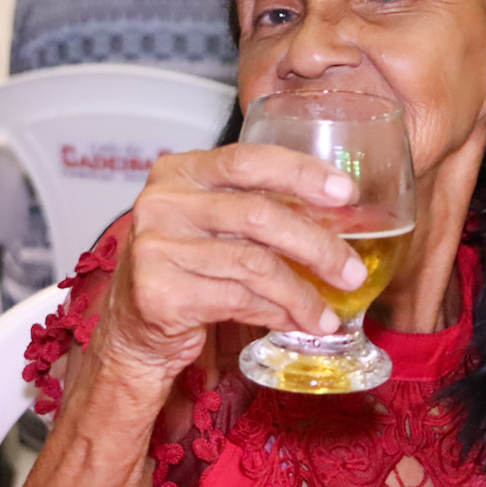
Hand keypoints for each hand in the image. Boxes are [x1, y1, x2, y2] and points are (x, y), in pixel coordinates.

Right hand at [93, 144, 362, 399]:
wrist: (132, 326)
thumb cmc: (184, 267)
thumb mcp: (211, 223)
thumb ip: (256, 208)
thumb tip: (341, 218)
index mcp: (179, 171)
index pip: (247, 160)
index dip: (301, 173)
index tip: (345, 193)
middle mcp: (162, 203)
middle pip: (257, 214)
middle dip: (316, 244)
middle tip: (352, 269)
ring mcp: (157, 248)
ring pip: (253, 265)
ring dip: (302, 294)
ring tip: (327, 314)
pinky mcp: (160, 293)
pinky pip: (238, 300)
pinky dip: (276, 314)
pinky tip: (294, 322)